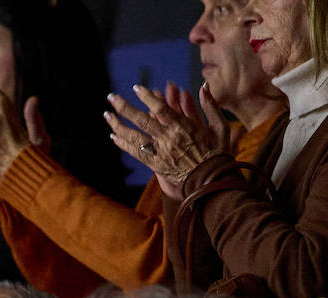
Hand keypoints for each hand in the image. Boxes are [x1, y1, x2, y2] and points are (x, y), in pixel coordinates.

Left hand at [105, 82, 229, 200]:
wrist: (212, 182)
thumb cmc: (218, 153)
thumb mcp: (220, 126)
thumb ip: (210, 105)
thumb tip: (203, 85)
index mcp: (184, 127)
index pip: (161, 108)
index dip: (147, 97)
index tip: (136, 88)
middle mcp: (169, 139)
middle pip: (142, 120)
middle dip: (124, 107)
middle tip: (111, 97)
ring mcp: (160, 152)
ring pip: (134, 136)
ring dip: (118, 125)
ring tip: (107, 115)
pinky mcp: (156, 165)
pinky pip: (136, 153)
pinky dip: (124, 144)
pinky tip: (113, 136)